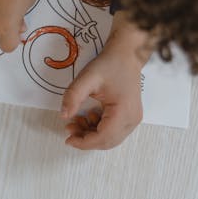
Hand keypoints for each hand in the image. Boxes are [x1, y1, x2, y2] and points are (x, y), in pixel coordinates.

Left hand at [61, 14, 152, 149]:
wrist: (126, 55)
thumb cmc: (110, 64)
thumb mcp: (87, 78)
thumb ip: (73, 96)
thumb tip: (64, 116)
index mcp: (124, 112)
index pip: (103, 138)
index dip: (84, 142)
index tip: (68, 139)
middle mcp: (132, 119)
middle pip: (107, 142)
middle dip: (86, 139)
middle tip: (70, 129)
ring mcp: (133, 119)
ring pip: (110, 139)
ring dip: (92, 135)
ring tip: (77, 121)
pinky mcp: (130, 117)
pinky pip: (113, 132)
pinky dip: (99, 129)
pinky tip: (89, 117)